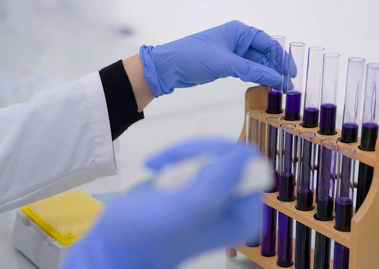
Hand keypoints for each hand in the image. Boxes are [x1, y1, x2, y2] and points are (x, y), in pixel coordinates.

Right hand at [62, 138, 262, 268]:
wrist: (119, 240)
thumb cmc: (144, 233)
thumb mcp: (180, 212)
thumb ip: (215, 186)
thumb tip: (246, 153)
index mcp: (245, 216)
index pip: (248, 163)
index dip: (215, 157)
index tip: (186, 168)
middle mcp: (238, 203)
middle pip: (230, 152)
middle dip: (195, 156)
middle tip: (167, 171)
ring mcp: (221, 191)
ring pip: (213, 149)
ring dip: (182, 156)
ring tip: (159, 174)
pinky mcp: (203, 181)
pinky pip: (199, 152)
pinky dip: (176, 156)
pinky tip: (158, 170)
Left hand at [139, 20, 282, 96]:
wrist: (169, 68)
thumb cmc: (192, 56)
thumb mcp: (225, 63)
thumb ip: (252, 70)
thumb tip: (276, 78)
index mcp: (239, 31)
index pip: (268, 42)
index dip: (281, 57)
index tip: (289, 73)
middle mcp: (238, 40)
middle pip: (265, 53)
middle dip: (276, 67)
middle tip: (287, 84)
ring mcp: (233, 53)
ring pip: (257, 63)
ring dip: (268, 74)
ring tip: (279, 88)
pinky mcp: (227, 65)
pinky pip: (248, 70)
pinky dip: (257, 77)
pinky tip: (265, 85)